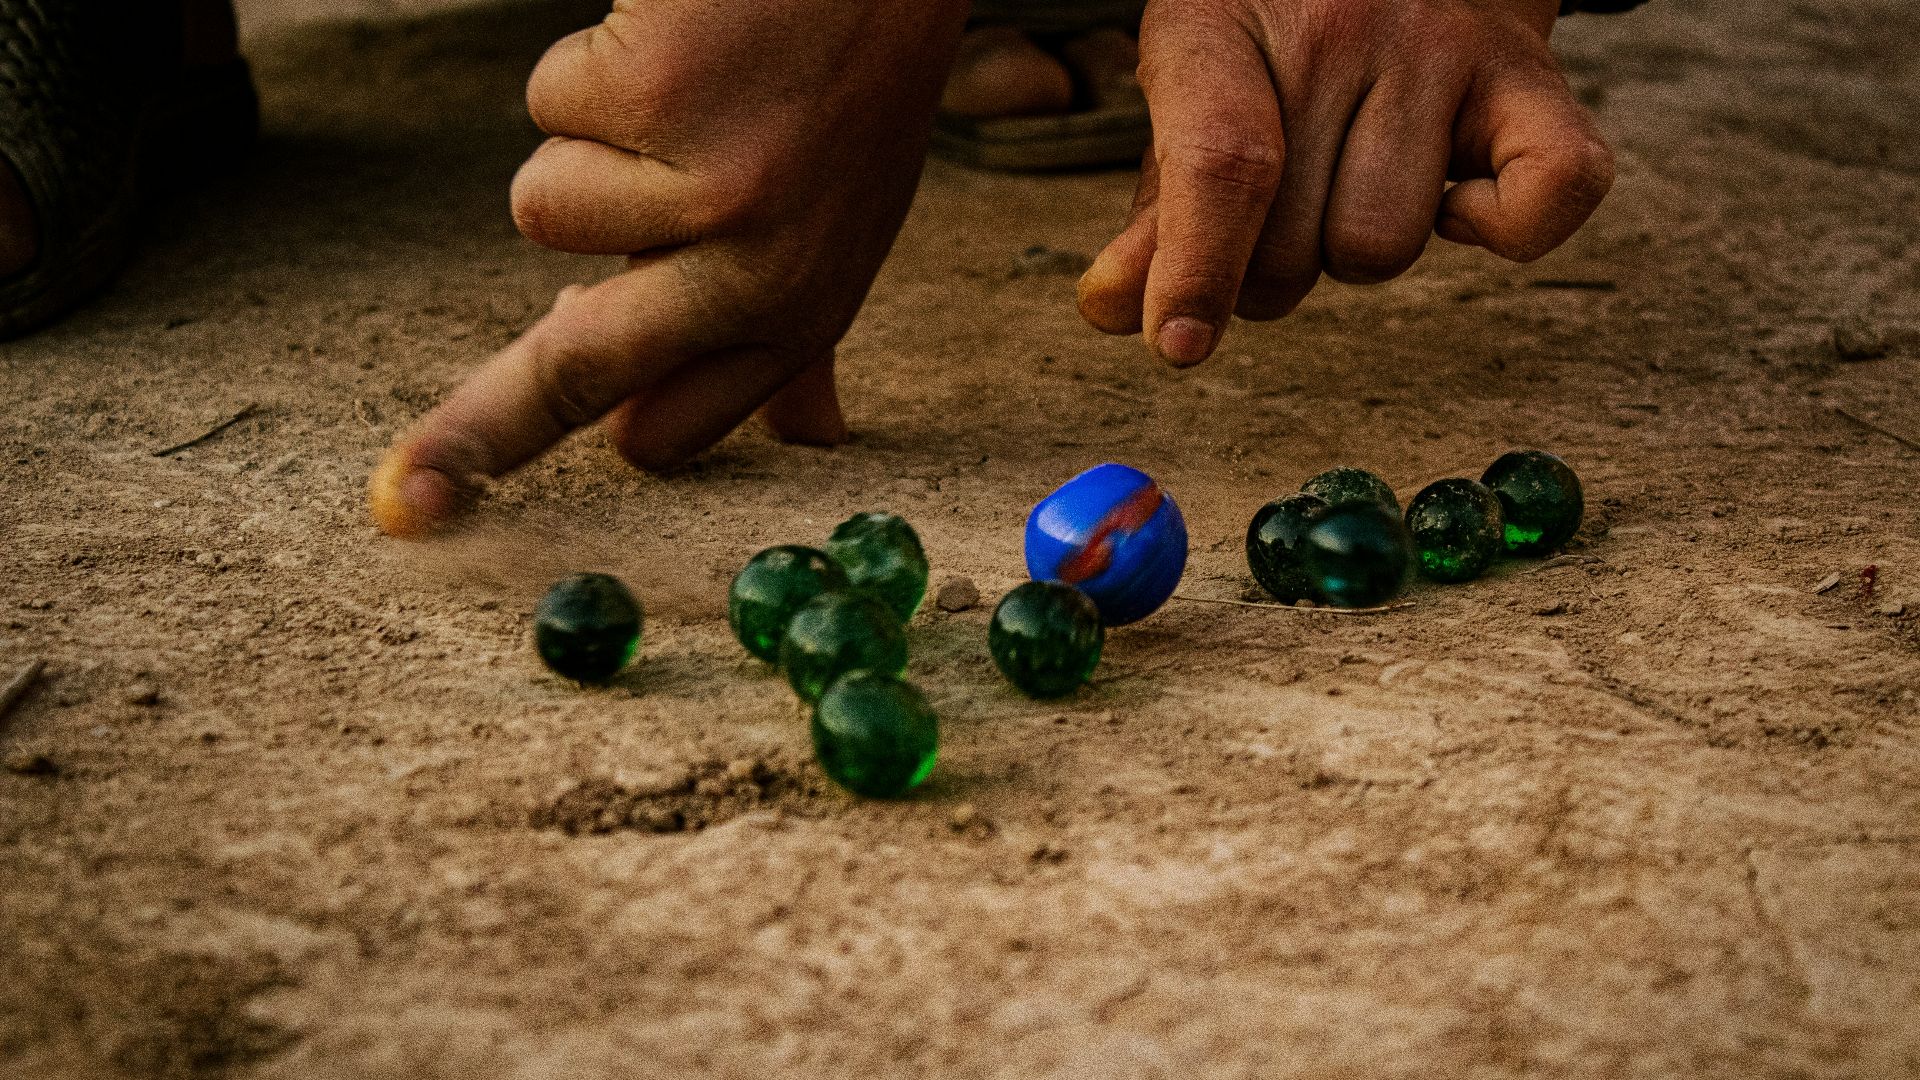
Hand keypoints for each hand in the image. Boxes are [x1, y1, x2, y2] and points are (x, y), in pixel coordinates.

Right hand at [370, 0, 968, 537]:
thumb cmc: (846, 89)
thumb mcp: (842, 227)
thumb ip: (800, 336)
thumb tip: (807, 438)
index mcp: (801, 310)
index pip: (668, 429)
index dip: (583, 434)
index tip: (471, 491)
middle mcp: (759, 268)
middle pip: (576, 376)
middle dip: (475, 440)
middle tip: (402, 500)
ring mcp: (703, 186)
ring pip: (541, 205)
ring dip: (581, 148)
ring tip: (673, 92)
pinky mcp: (649, 96)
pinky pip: (550, 102)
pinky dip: (590, 64)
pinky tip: (667, 38)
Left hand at [1077, 0, 1614, 365]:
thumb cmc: (1276, 33)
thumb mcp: (1191, 92)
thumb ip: (1157, 210)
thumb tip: (1114, 311)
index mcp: (1223, 16)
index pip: (1222, 161)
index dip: (1197, 269)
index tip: (1179, 344)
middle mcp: (1345, 23)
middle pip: (1296, 247)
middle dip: (1272, 270)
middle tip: (1281, 208)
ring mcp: (1447, 46)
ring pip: (1384, 248)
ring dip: (1358, 251)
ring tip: (1352, 180)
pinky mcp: (1532, 77)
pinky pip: (1545, 200)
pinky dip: (1501, 232)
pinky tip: (1452, 197)